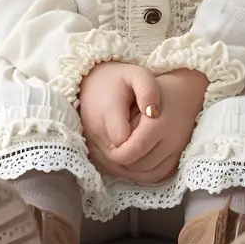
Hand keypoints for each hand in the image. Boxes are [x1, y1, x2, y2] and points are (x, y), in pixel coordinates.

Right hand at [78, 61, 160, 177]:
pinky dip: (126, 163)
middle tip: (150, 136)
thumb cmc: (120, 79)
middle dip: (141, 153)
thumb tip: (154, 114)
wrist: (92, 82)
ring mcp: (90, 143)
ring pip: (117, 166)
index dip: (143, 140)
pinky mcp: (91, 151)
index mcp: (107, 112)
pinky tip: (136, 148)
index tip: (148, 127)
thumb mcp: (139, 76)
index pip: (127, 144)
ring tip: (144, 140)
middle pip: (123, 159)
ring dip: (134, 160)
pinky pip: (111, 167)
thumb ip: (148, 91)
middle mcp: (95, 131)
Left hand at [104, 68, 208, 184]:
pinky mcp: (180, 156)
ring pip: (149, 174)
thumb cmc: (156, 89)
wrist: (187, 91)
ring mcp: (178, 149)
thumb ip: (123, 116)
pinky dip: (144, 174)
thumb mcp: (135, 95)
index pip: (133, 150)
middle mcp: (171, 139)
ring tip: (121, 158)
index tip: (108, 147)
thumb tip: (116, 142)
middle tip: (111, 154)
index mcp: (158, 124)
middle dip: (122, 164)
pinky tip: (134, 164)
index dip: (117, 154)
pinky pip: (159, 174)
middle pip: (140, 166)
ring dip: (132, 170)